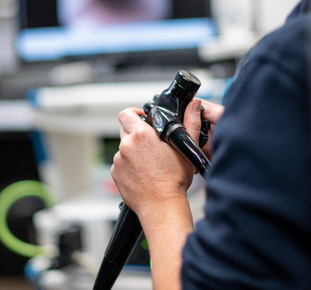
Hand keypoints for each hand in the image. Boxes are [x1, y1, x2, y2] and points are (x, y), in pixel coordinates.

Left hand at [110, 99, 223, 215]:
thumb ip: (191, 122)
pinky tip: (142, 173)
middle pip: (125, 130)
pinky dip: (128, 164)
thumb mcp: (185, 147)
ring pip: (124, 147)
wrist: (161, 206)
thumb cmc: (174, 180)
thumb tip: (194, 104)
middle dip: (136, 133)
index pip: (126, 113)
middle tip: (151, 143)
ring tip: (149, 162)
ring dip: (133, 150)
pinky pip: (120, 163)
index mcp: (141, 135)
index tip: (142, 118)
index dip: (134, 113)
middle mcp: (126, 146)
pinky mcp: (115, 173)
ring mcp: (118, 160)